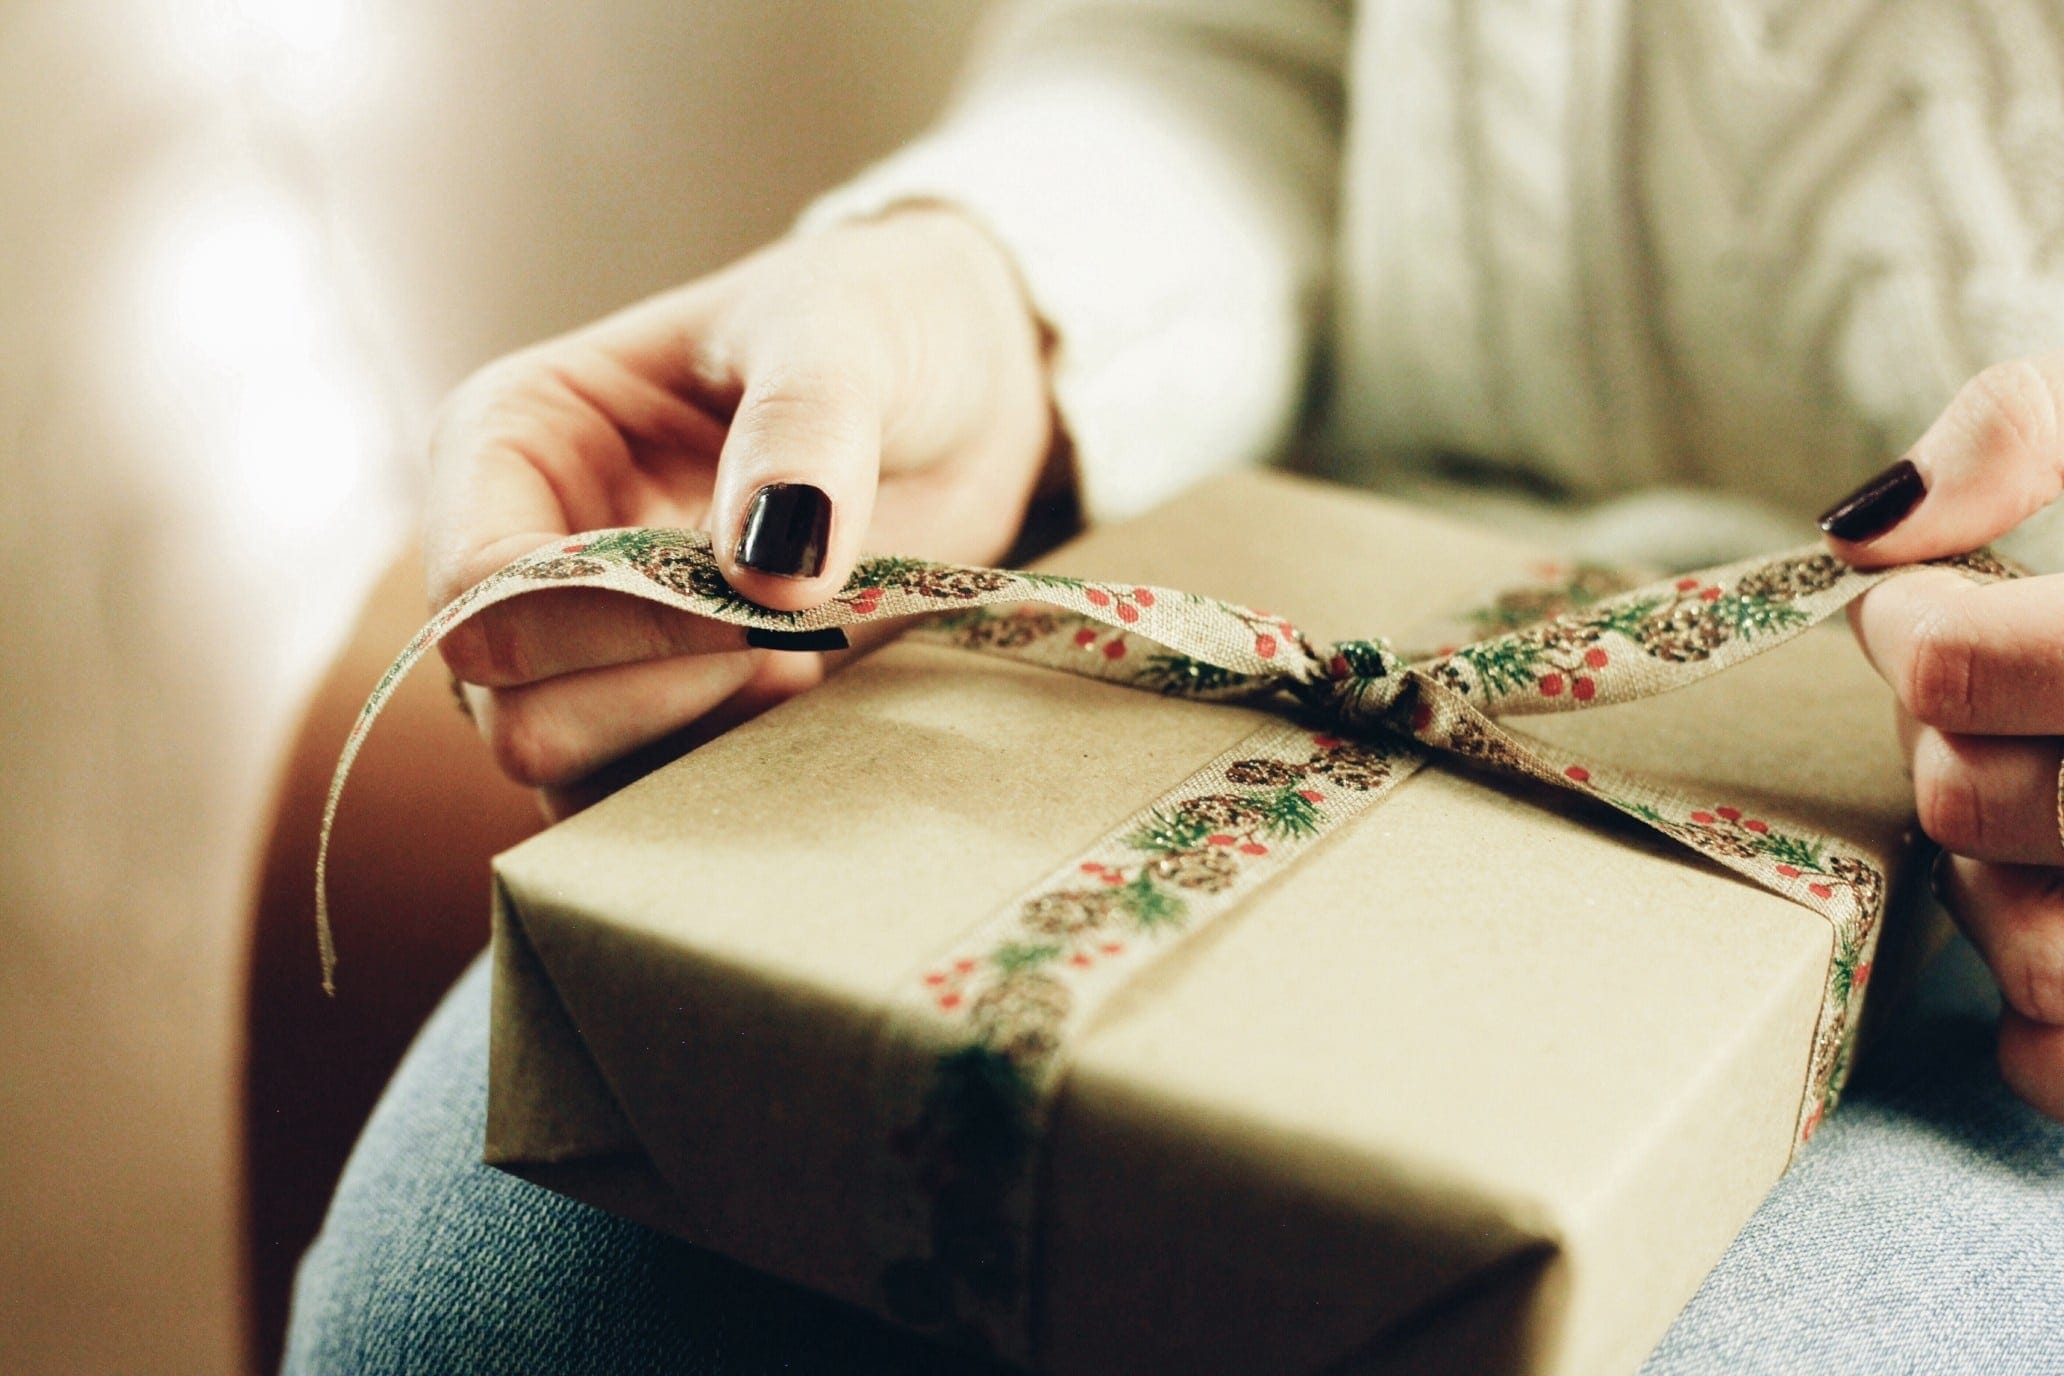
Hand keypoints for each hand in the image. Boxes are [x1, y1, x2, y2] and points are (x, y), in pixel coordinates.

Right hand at [426, 208, 1055, 816]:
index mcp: (509, 442)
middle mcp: (520, 559)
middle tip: (796, 636)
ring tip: (810, 659)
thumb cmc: (876, 322)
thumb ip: (804, 426)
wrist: (965, 387)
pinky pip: (657, 804)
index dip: (604, 624)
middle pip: (514, 713)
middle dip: (662, 698)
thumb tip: (768, 571)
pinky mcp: (665, 717)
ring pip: (579, 780)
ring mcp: (585, 653)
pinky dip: (737, 783)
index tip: (753, 607)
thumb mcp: (844, 330)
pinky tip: (816, 702)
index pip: (482, 589)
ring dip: (706, 750)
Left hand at [1821, 351, 2063, 1120]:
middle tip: (1983, 712)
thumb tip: (1870, 525)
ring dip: (1991, 889)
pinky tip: (2047, 936)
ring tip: (2036, 822)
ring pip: (2035, 956)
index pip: (1957, 668)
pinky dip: (2039, 1030)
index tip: (1919, 611)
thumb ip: (2025, 430)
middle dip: (1948, 749)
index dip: (1911, 634)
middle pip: (1967, 805)